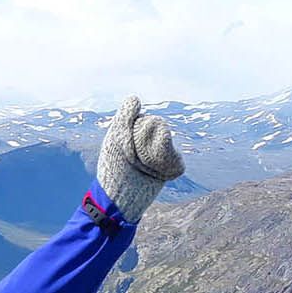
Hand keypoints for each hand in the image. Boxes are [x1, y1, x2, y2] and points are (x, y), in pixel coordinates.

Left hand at [97, 96, 184, 223]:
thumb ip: (124, 117)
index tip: (125, 142)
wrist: (121, 195)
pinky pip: (177, 159)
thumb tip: (135, 98)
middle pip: (160, 127)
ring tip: (144, 166)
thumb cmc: (114, 166)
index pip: (149, 120)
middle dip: (145, 142)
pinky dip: (168, 166)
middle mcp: (150, 140)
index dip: (136, 130)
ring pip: (168, 142)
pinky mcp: (171, 167)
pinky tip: (156, 172)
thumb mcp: (115, 138)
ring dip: (156, 155)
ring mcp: (161, 153)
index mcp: (138, 132)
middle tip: (133, 157)